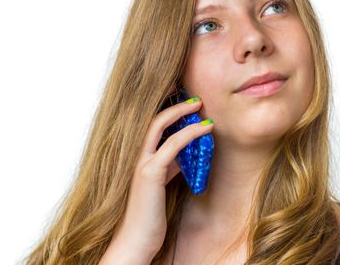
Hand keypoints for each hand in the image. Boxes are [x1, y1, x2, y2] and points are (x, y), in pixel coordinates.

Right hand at [108, 97, 213, 259]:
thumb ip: (169, 168)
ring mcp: (141, 163)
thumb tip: (185, 157)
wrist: (136, 239)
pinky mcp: (150, 173)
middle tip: (196, 100)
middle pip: (154, 119)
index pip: (152, 127)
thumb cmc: (148, 216)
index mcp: (140, 158)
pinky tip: (204, 131)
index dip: (170, 114)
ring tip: (201, 109)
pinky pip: (172, 145)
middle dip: (176, 106)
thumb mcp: (161, 186)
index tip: (188, 107)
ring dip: (182, 113)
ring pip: (159, 125)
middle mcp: (138, 156)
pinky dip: (189, 134)